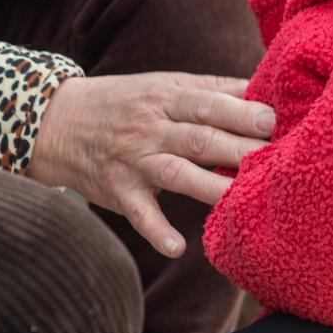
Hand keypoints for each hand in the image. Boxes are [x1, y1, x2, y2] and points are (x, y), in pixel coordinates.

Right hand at [28, 72, 274, 256]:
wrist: (58, 121)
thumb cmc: (126, 102)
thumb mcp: (164, 85)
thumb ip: (211, 90)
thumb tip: (261, 90)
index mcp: (168, 98)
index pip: (209, 104)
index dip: (241, 113)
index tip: (274, 122)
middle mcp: (152, 128)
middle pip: (201, 139)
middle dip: (238, 149)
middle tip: (274, 160)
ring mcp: (135, 160)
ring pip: (177, 173)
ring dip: (210, 187)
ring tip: (241, 200)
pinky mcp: (119, 190)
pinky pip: (139, 212)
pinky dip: (156, 231)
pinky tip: (177, 247)